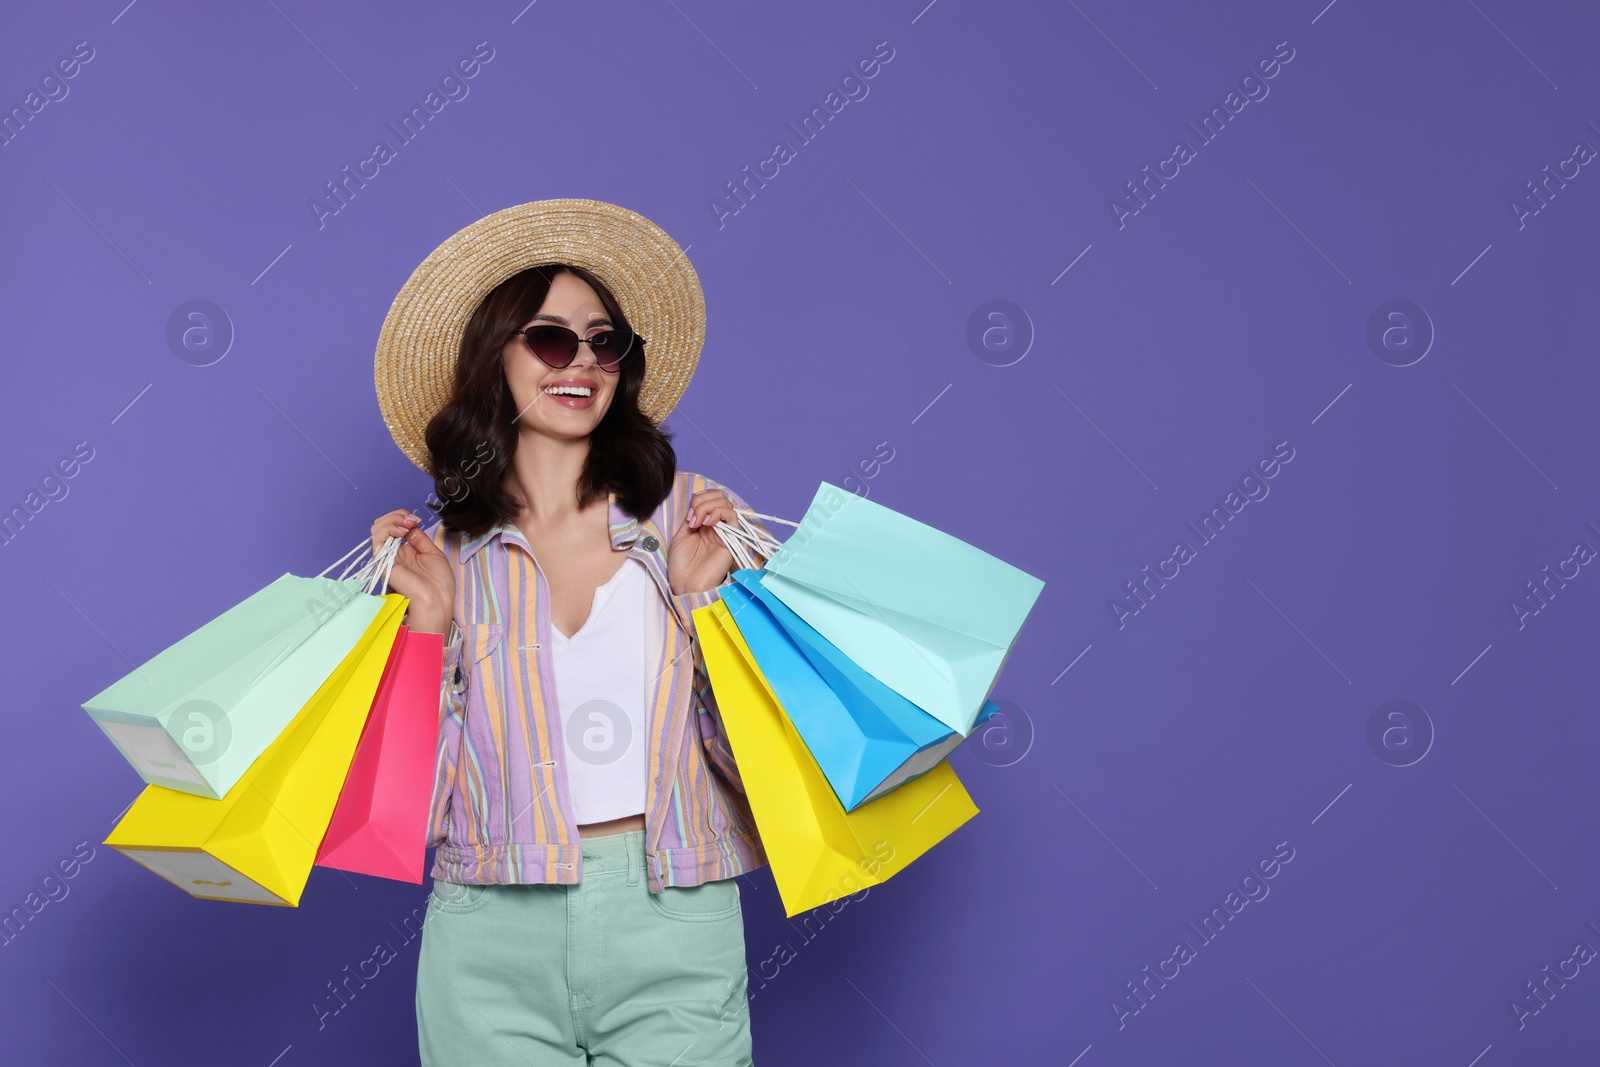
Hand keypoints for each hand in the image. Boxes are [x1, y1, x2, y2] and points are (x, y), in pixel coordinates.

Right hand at [370, 509, 455, 633]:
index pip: (395, 526)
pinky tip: (402, 531)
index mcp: (406, 551)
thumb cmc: (438, 582)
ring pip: (377, 529)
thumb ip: (418, 537)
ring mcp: (388, 557)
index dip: (404, 517)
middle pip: (383, 525)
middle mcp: (394, 553)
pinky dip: (389, 529)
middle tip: (411, 520)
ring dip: (392, 520)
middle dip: (397, 516)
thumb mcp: (432, 552)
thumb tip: (409, 525)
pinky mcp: (383, 561)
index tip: (417, 519)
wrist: (437, 600)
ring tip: (406, 525)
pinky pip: (377, 539)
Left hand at [668, 488, 754, 594]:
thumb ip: (691, 517)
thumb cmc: (682, 565)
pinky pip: (732, 516)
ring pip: (725, 502)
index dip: (698, 499)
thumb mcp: (681, 535)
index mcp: (704, 523)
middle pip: (719, 496)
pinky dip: (718, 513)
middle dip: (703, 501)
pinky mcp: (731, 539)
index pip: (709, 497)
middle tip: (693, 518)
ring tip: (697, 523)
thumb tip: (698, 504)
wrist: (686, 585)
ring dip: (707, 507)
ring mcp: (724, 531)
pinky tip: (707, 523)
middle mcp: (716, 525)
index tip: (688, 516)